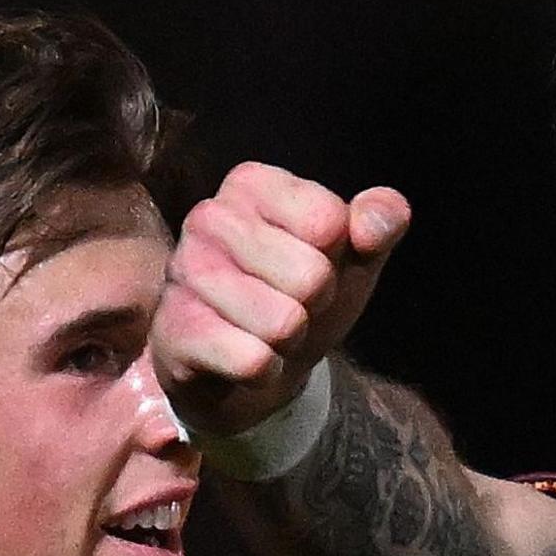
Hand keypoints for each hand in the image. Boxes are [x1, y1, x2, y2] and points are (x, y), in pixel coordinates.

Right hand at [153, 161, 412, 434]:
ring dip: (289, 341)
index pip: (329, 221)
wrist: (252, 363)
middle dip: (314, 305)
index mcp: (251, 184)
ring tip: (265, 330)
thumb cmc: (304, 294)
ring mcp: (184, 274)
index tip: (313, 266)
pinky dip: (266, 371)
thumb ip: (381, 222)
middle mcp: (209, 217)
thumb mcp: (354, 254)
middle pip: (311, 276)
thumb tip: (375, 225)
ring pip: (283, 324)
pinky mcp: (174, 330)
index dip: (337, 259)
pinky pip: (253, 361)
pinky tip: (244, 357)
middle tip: (290, 305)